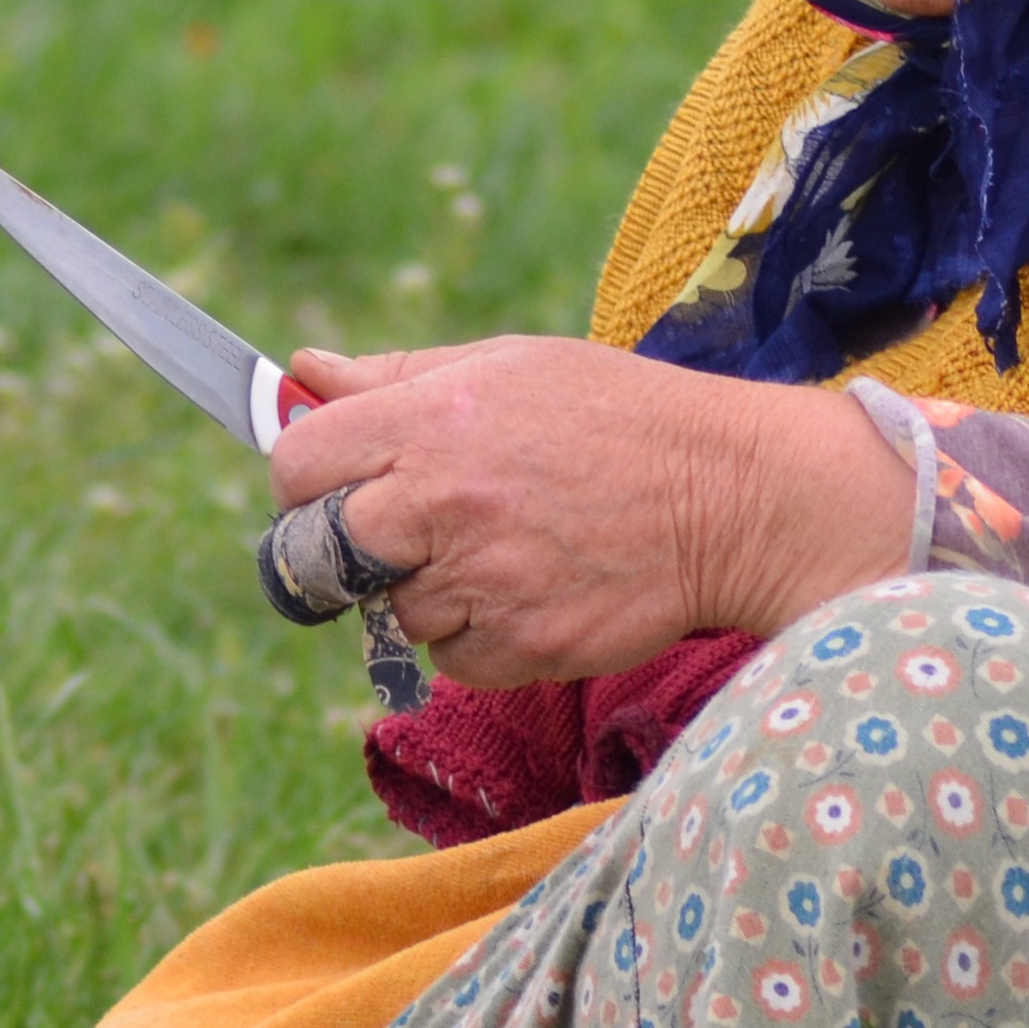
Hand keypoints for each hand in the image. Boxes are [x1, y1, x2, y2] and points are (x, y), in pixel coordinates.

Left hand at [264, 336, 913, 686]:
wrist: (732, 494)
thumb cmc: (619, 417)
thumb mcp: (505, 367)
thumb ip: (395, 376)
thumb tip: (303, 371)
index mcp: (429, 419)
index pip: (296, 466)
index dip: (302, 485)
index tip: (326, 491)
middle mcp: (441, 501)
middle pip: (316, 556)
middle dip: (342, 555)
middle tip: (396, 541)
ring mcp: (479, 579)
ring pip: (392, 615)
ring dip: (428, 595)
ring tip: (503, 551)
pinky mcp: (518, 645)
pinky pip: (454, 660)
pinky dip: (481, 638)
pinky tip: (534, 591)